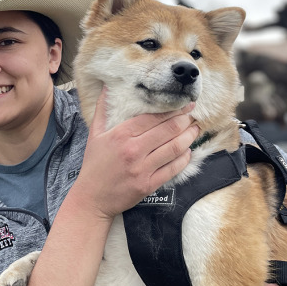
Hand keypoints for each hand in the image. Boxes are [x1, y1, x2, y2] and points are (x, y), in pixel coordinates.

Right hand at [71, 88, 198, 220]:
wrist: (92, 198)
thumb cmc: (94, 165)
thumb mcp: (94, 134)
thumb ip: (102, 109)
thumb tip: (108, 87)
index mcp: (120, 135)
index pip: (154, 117)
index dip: (173, 110)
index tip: (185, 104)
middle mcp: (133, 150)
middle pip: (168, 130)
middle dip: (185, 120)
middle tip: (193, 115)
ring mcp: (142, 169)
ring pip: (175, 148)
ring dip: (189, 137)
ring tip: (195, 130)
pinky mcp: (148, 185)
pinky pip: (173, 169)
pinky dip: (184, 158)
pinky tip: (188, 151)